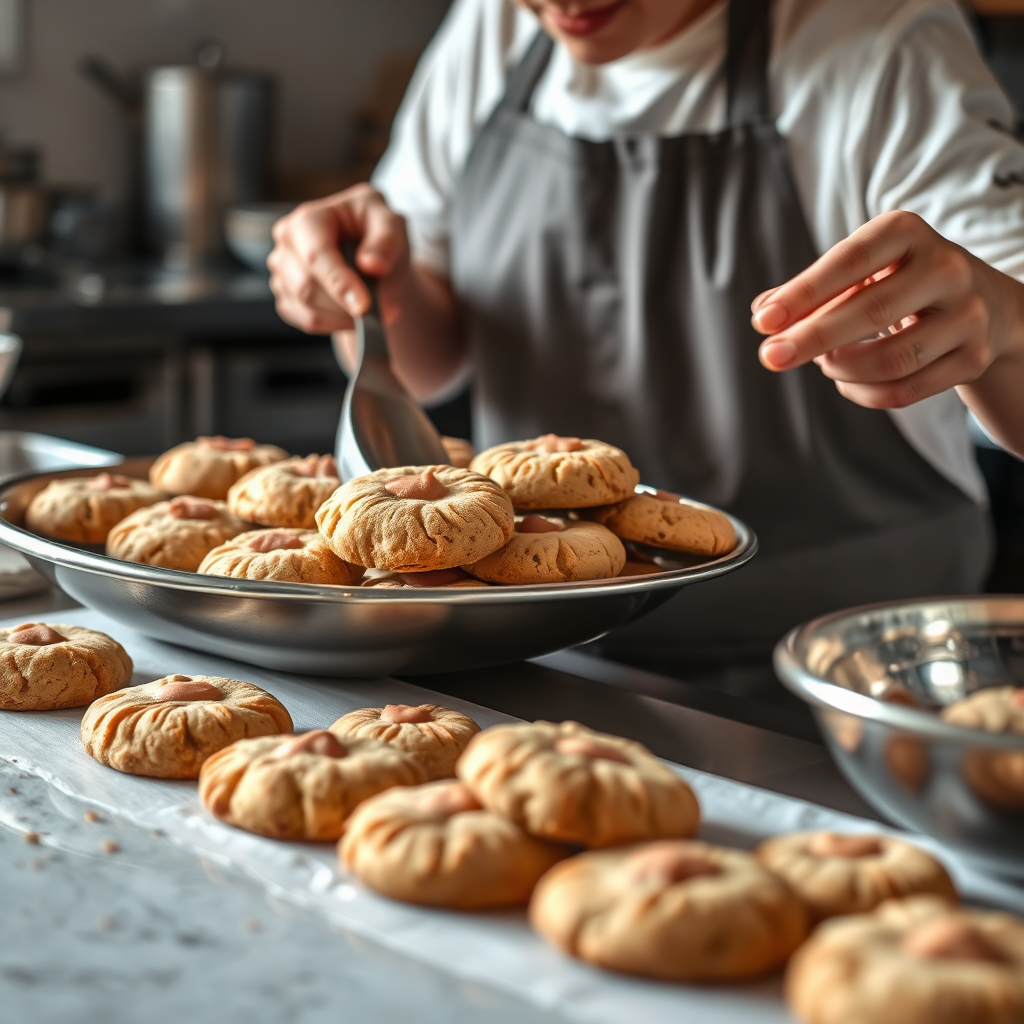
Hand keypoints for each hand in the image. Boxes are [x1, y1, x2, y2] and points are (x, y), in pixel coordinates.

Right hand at [267, 184, 410, 335]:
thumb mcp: (391, 224)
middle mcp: (287, 244)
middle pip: (307, 287)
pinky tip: (354, 313)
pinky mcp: (287, 299)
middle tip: (385, 310)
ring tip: (373, 312)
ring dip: (345, 318)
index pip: (316, 255)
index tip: (363, 306)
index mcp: (308, 219)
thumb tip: (371, 264)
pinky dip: (337, 325)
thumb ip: (386, 240)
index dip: (339, 283)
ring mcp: (283, 273)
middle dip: (347, 305)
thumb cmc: (376, 233)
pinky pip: (309, 323)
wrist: (372, 257)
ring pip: (308, 310)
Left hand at [751, 210, 1023, 410]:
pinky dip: (862, 394)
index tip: (764, 321)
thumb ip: (812, 290)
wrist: (982, 305)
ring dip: (840, 368)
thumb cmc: (899, 282)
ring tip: (821, 363)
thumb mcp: (860, 271)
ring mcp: (967, 316)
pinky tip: (844, 382)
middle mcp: (946, 268)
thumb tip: (763, 310)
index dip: (805, 292)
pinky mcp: (972, 359)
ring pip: (891, 360)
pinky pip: (904, 391)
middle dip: (812, 338)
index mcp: (909, 233)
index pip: (851, 259)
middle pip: (871, 311)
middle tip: (770, 357)